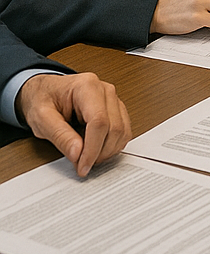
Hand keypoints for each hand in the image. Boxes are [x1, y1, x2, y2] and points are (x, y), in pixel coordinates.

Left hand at [16, 72, 131, 177]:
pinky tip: (97, 150)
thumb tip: (77, 153)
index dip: (93, 148)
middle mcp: (105, 91)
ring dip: (108, 151)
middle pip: (114, 127)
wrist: (47, 90)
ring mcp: (114, 99)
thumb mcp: (41, 119)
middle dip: (100, 153)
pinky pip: (124, 130)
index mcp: (87, 87)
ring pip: (122, 130)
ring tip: (88, 158)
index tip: (83, 166)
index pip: (99, 121)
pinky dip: (113, 146)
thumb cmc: (43, 99)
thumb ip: (60, 136)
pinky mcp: (117, 109)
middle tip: (82, 165)